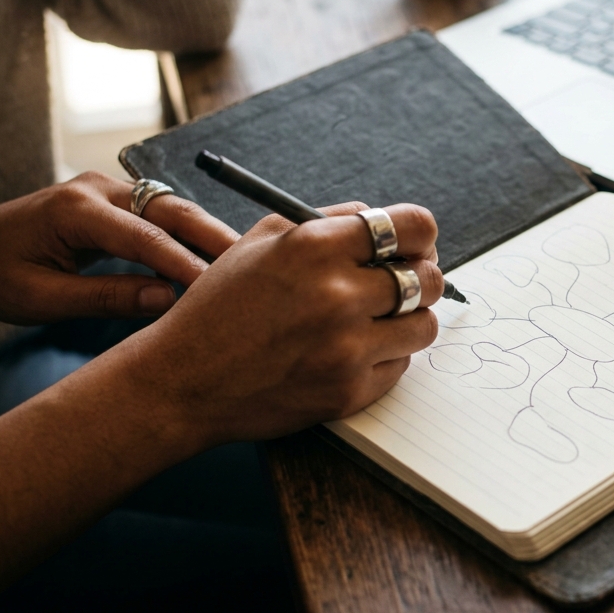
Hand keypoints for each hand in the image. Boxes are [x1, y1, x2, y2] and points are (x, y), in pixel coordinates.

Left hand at [0, 172, 238, 323]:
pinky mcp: (115, 200)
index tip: (221, 290)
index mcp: (74, 210)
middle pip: (173, 210)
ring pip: (175, 208)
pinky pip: (163, 215)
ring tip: (247, 265)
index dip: (188, 263)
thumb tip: (166, 299)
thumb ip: (105, 297)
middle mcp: (97, 189)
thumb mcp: (40, 298)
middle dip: (217, 238)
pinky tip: (215, 260)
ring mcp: (108, 190)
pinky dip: (191, 236)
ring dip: (210, 235)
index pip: (146, 237)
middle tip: (259, 266)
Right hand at [121, 202, 443, 447]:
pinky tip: (348, 351)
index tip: (414, 245)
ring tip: (375, 319)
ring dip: (407, 321)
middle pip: (429, 278)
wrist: (184, 381)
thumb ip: (329, 222)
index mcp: (316, 247)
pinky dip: (383, 357)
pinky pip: (400, 366)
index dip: (421, 236)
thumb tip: (385, 220)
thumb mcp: (263, 241)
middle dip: (420, 278)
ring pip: (424, 326)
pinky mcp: (350, 392)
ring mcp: (347, 349)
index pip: (414, 227)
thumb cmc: (222, 306)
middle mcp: (337, 296)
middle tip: (399, 284)